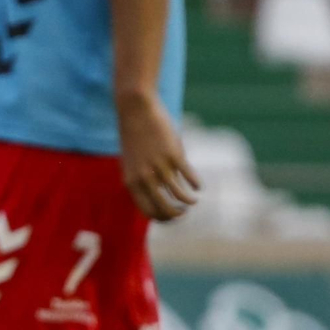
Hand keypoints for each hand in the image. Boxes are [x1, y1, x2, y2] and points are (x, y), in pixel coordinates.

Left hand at [117, 91, 200, 220]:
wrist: (135, 110)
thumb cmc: (135, 136)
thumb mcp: (136, 161)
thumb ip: (147, 180)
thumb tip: (165, 195)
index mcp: (131, 181)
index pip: (148, 211)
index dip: (162, 219)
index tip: (172, 217)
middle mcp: (144, 177)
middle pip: (165, 208)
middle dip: (177, 214)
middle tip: (184, 211)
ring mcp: (159, 166)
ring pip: (180, 196)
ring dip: (189, 201)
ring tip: (193, 200)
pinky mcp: (174, 155)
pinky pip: (189, 177)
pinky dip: (196, 184)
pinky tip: (198, 185)